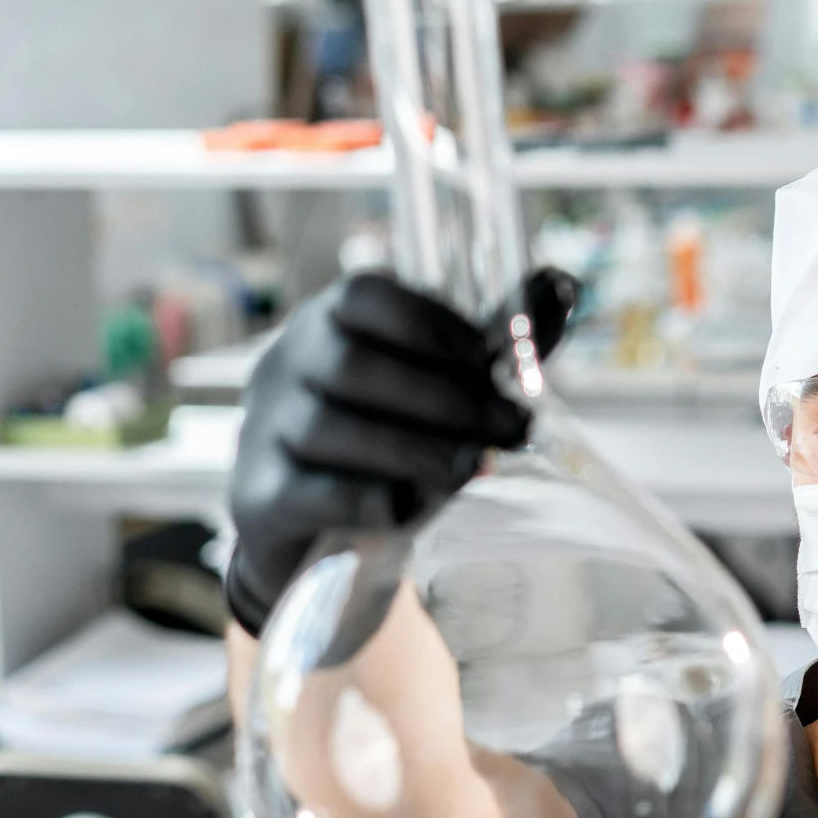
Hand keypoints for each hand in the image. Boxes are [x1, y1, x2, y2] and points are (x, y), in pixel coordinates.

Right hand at [224, 268, 576, 634]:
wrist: (315, 532)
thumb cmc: (385, 443)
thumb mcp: (436, 391)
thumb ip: (494, 345)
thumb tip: (559, 285)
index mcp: (329, 323)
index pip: (366, 296)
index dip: (433, 324)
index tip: (494, 359)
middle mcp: (285, 365)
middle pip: (354, 366)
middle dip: (447, 399)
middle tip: (515, 428)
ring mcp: (263, 430)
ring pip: (329, 428)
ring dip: (415, 449)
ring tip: (477, 468)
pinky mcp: (258, 497)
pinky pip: (309, 492)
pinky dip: (367, 498)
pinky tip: (413, 506)